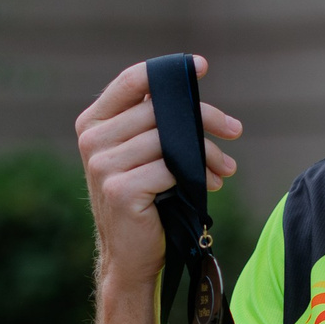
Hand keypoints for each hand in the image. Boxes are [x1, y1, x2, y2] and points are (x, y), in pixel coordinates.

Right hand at [75, 56, 242, 291]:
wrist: (131, 257)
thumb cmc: (145, 202)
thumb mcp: (142, 157)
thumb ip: (154, 124)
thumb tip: (194, 100)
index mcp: (93, 124)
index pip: (130, 82)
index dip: (167, 71)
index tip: (201, 66)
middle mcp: (92, 141)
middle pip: (158, 110)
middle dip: (204, 119)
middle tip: (233, 130)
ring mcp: (102, 166)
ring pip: (169, 140)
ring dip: (206, 153)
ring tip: (224, 168)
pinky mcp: (120, 190)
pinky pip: (169, 168)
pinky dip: (197, 175)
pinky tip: (210, 185)